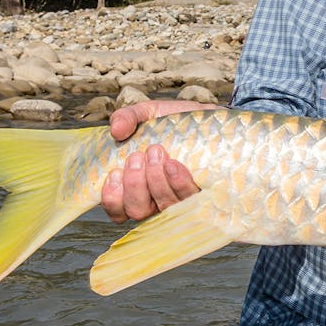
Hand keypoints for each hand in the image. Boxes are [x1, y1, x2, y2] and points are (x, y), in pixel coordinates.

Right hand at [101, 100, 216, 222]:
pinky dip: (178, 182)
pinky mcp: (205, 194)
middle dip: (134, 185)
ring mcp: (183, 199)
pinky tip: (174, 164)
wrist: (213, 117)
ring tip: (156, 151)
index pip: (119, 211)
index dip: (112, 199)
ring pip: (164, 206)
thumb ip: (127, 117)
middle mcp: (159, 199)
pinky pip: (190, 199)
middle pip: (138, 211)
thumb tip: (116, 131)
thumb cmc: (175, 122)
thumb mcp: (148, 113)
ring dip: (156, 181)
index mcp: (139, 187)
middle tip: (137, 156)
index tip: (115, 173)